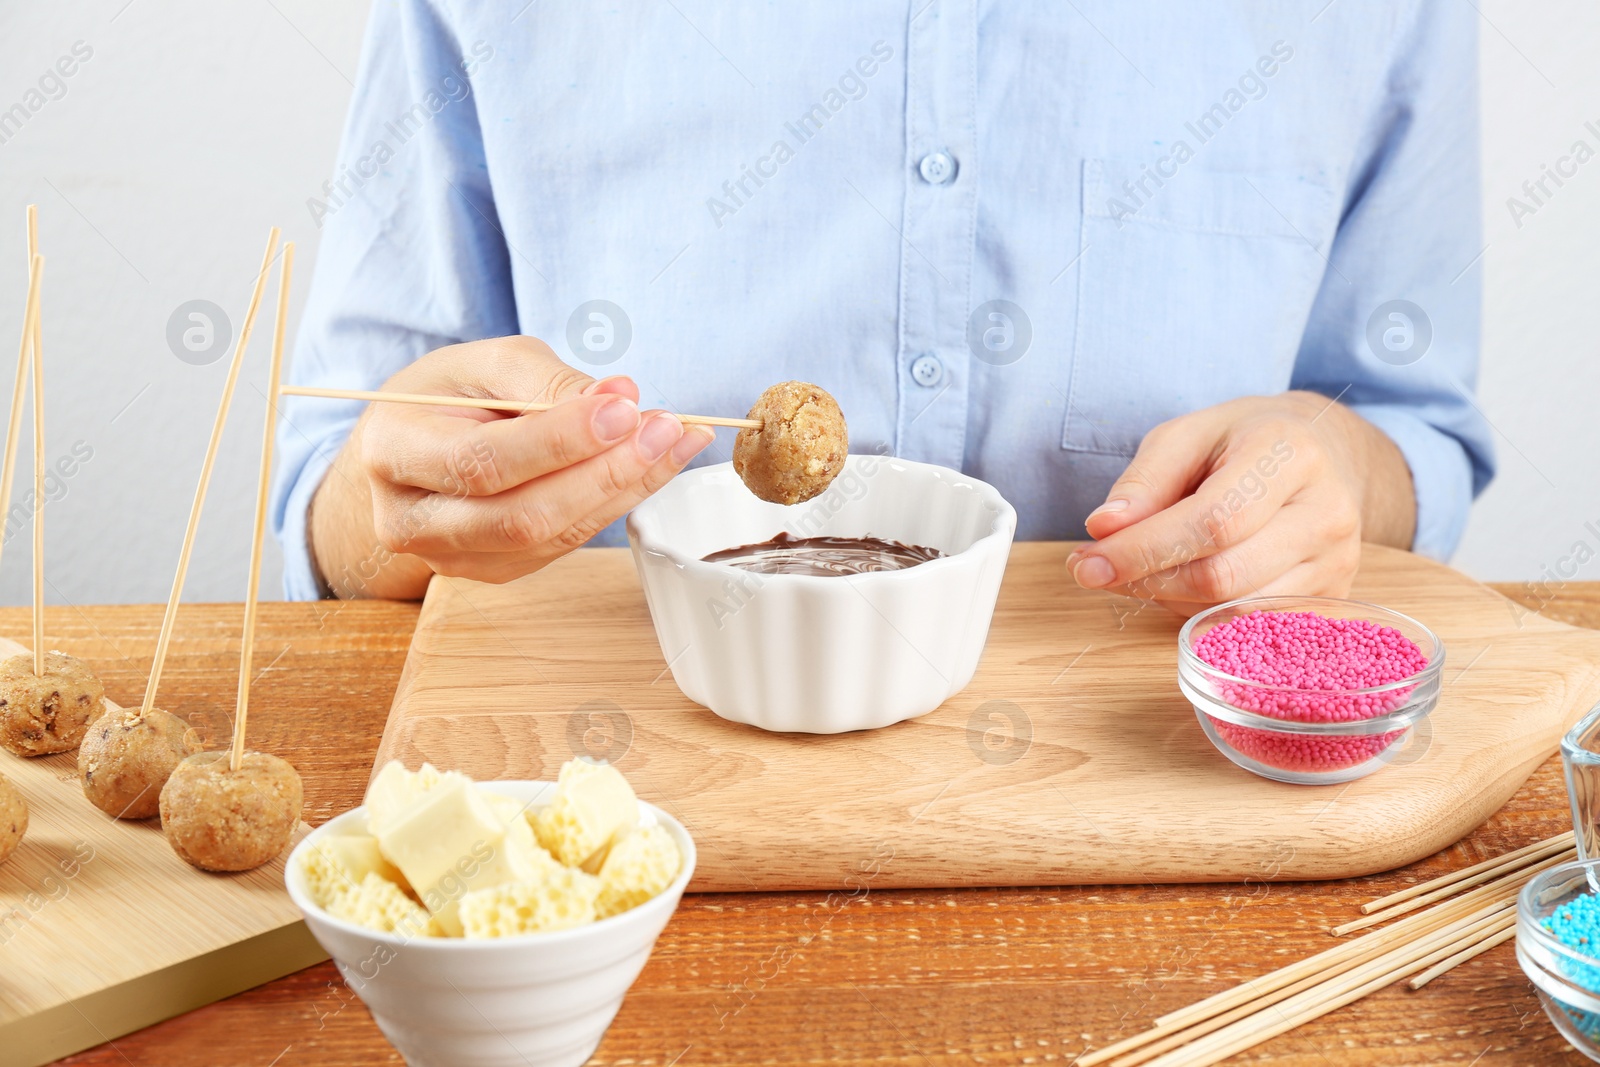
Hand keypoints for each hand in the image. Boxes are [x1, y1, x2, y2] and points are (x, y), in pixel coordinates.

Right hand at [309, 335, 714, 597]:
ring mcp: (453, 556)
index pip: (481, 461)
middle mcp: (414, 520)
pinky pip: (566, 543)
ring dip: (624, 487)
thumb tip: (618, 399)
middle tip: (664, 428)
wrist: (411, 448)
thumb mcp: (484, 364)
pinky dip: (617, 502)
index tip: (623, 408)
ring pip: (551, 536)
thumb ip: (545, 381)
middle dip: (604, 471)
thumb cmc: (445, 398)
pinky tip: (654, 464)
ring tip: (675, 440)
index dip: (558, 440)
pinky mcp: (496, 570)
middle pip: (520, 514)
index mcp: (393, 453)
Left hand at [1067, 391, 1415, 615]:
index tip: (1088, 563)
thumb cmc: (1242, 441)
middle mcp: (1326, 511)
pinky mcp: (1331, 594)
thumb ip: (1144, 481)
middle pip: (1224, 574)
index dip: (1145, 550)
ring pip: (1235, 608)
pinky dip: (1201, 610)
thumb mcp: (1186, 436)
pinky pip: (1251, 624)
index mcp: (1288, 455)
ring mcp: (1337, 559)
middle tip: (1096, 570)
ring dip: (1169, 598)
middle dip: (1148, 580)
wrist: (1321, 452)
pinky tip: (1180, 582)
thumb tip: (1104, 530)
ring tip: (1142, 568)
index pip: (1213, 522)